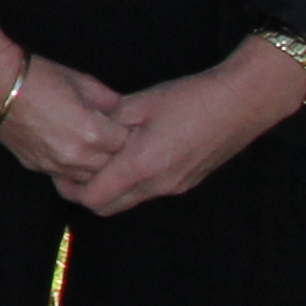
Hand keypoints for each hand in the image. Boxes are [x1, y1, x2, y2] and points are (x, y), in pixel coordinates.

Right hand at [0, 55, 137, 198]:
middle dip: (116, 153)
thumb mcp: (83, 81)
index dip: (129, 133)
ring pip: (89, 178)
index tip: (128, 125)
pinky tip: (74, 153)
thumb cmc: (39, 77)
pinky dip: (74, 168)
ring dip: (96, 165)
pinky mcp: (38, 168)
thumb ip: (108, 100)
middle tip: (114, 137)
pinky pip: (66, 177)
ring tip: (95, 147)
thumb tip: (122, 111)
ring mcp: (55, 165)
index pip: (127, 145)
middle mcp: (77, 157)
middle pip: (112, 167)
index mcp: (93, 133)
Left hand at [69, 42, 305, 215]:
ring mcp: (175, 187)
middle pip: (107, 207)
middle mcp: (158, 185)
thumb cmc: (191, 97)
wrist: (244, 102)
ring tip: (103, 159)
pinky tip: (132, 156)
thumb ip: (109, 122)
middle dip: (86, 192)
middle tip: (75, 167)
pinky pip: (150, 192)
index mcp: (141, 166)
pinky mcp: (188, 182)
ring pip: (129, 201)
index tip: (61, 168)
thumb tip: (86, 130)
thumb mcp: (142, 103)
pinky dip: (133, 183)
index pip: (93, 198)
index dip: (71, 187)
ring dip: (111, 187)